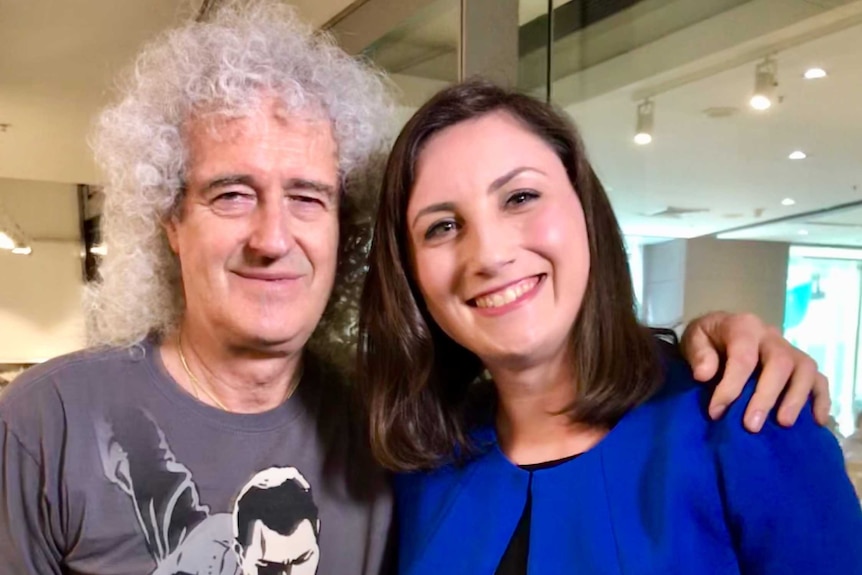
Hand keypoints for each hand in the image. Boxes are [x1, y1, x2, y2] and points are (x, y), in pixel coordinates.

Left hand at [681, 311, 829, 432]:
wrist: (720, 332)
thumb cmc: (707, 339)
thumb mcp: (693, 339)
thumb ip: (698, 354)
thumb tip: (705, 375)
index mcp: (743, 326)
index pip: (743, 357)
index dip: (730, 386)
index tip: (716, 412)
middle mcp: (771, 336)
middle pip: (780, 362)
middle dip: (766, 396)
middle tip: (751, 425)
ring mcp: (790, 349)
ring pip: (804, 369)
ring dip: (796, 398)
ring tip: (784, 424)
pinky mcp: (802, 365)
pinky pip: (819, 379)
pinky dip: (820, 399)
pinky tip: (816, 421)